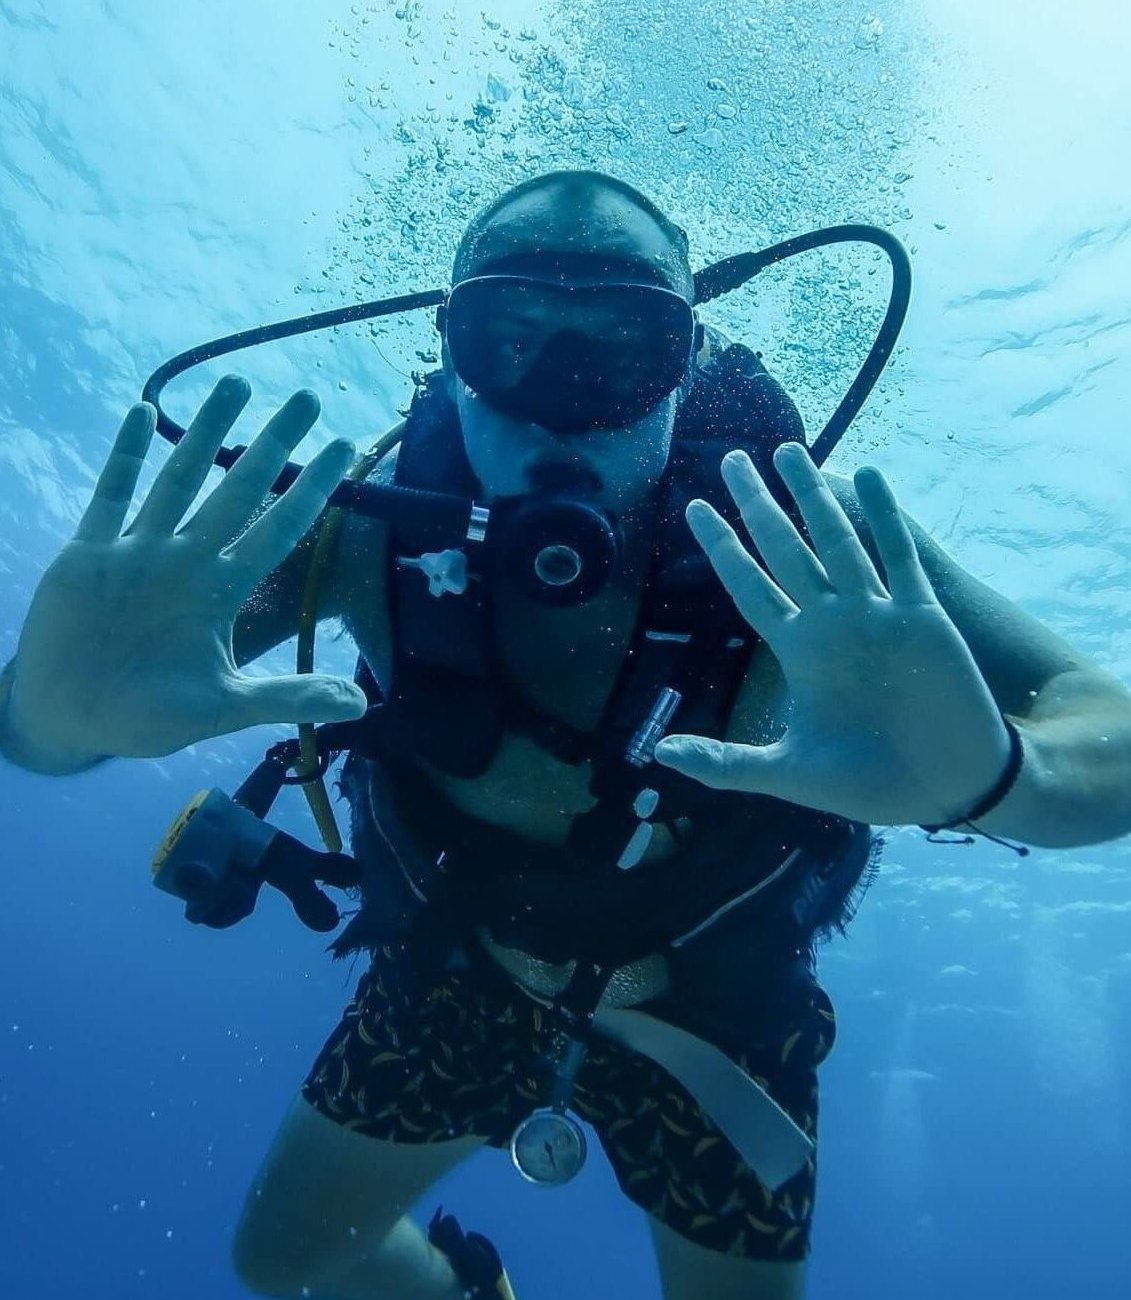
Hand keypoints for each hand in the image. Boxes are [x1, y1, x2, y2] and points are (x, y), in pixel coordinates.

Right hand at [6, 377, 366, 766]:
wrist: (69, 721)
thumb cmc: (148, 719)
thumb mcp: (224, 710)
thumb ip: (287, 698)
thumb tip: (361, 705)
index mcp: (220, 594)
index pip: (279, 530)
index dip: (311, 490)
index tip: (343, 449)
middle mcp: (187, 563)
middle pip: (238, 490)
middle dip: (272, 444)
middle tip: (307, 396)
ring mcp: (138, 552)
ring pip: (179, 480)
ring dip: (205, 434)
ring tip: (235, 382)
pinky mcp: (89, 554)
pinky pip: (110, 495)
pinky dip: (126, 455)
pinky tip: (143, 412)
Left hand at [654, 443, 1012, 826]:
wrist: (946, 788)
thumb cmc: (870, 784)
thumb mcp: (787, 774)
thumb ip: (726, 763)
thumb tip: (660, 754)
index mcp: (799, 651)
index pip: (749, 586)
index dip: (722, 547)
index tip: (694, 507)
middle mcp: (831, 623)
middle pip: (785, 548)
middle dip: (758, 504)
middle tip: (732, 458)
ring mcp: (877, 615)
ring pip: (837, 541)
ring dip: (813, 497)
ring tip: (787, 450)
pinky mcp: (922, 617)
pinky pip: (900, 557)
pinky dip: (884, 517)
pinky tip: (867, 475)